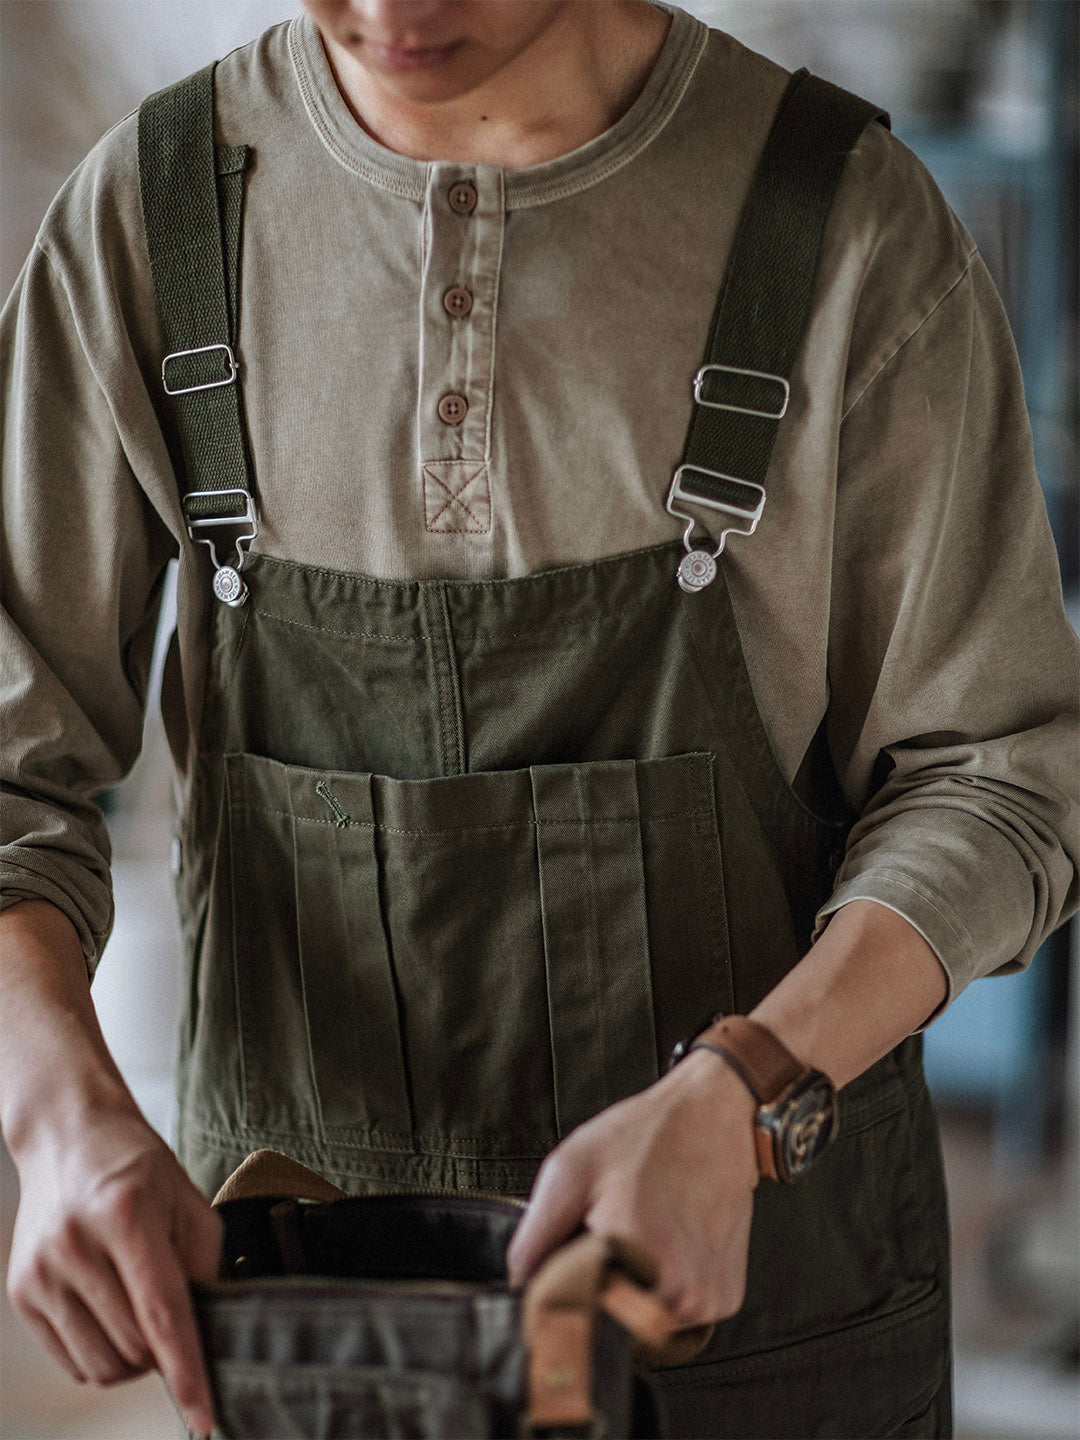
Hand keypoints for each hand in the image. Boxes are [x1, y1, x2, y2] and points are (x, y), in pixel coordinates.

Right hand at [6, 1104, 221, 1436]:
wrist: (69, 1137)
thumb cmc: (137, 1166)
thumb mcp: (187, 1198)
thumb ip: (204, 1265)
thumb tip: (209, 1333)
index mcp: (126, 1215)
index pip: (162, 1313)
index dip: (187, 1372)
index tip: (206, 1417)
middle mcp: (75, 1246)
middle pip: (135, 1348)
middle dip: (166, 1351)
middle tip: (175, 1313)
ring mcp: (41, 1273)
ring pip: (103, 1367)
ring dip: (135, 1359)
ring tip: (143, 1314)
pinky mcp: (21, 1294)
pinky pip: (73, 1362)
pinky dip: (103, 1354)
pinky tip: (112, 1314)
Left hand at [506, 1051, 758, 1326]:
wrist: (713, 1119)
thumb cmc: (642, 1138)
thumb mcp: (571, 1168)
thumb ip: (536, 1234)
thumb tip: (518, 1286)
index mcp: (630, 1255)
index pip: (574, 1316)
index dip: (562, 1295)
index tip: (565, 1267)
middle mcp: (674, 1288)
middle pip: (610, 1325)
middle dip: (598, 1296)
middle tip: (604, 1241)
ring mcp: (704, 1299)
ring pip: (644, 1328)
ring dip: (632, 1297)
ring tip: (639, 1238)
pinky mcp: (724, 1301)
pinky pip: (678, 1319)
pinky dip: (665, 1294)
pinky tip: (666, 1249)